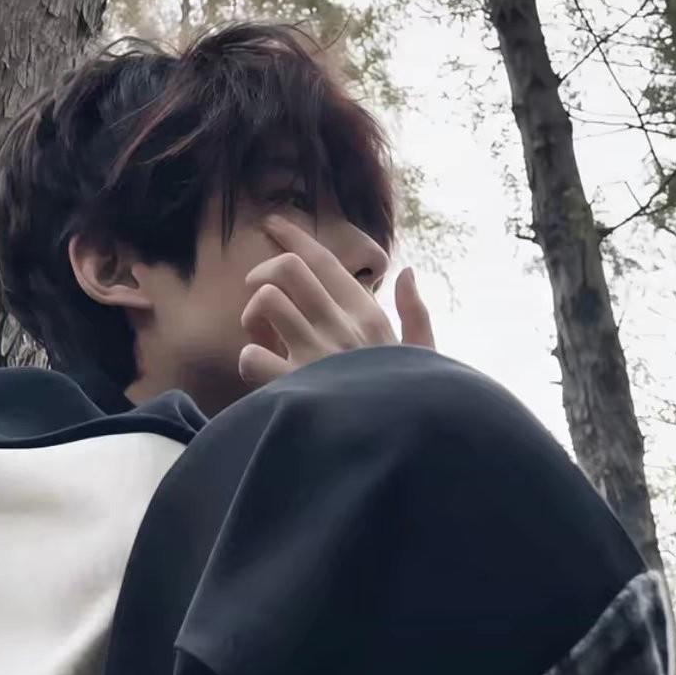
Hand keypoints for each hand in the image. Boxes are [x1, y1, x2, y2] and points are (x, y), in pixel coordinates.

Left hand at [238, 213, 435, 388]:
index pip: (325, 261)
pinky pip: (252, 356)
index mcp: (368, 316)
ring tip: (262, 335)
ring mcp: (316, 356)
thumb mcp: (427, 357)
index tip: (272, 223)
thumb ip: (416, 314)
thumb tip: (408, 272)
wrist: (408, 452)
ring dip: (254, 315)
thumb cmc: (414, 406)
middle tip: (257, 288)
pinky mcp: (295, 388)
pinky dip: (248, 360)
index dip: (293, 236)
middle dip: (264, 270)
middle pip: (290, 269)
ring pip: (267, 301)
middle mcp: (341, 327)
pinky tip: (260, 373)